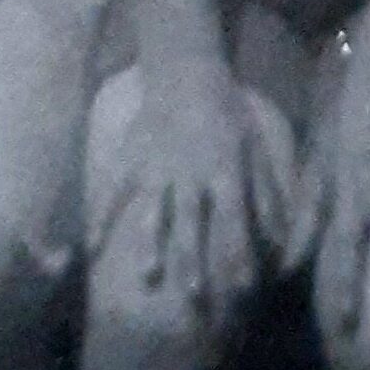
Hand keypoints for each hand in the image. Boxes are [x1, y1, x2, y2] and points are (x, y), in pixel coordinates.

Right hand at [123, 57, 299, 330]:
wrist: (186, 72)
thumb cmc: (226, 111)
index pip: (235, 219)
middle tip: (195, 297)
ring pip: (154, 212)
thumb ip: (265, 191)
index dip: (240, 253)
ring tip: (148, 276)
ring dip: (152, 244)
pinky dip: (101, 220)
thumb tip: (279, 233)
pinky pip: (115, 193)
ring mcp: (157, 169)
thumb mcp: (254, 145)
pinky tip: (90, 249)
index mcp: (224, 171)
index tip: (244, 288)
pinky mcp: (131, 160)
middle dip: (194, 260)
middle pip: (192, 223)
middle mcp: (191, 175)